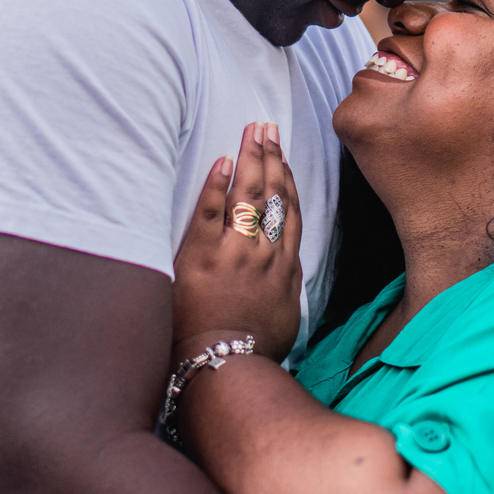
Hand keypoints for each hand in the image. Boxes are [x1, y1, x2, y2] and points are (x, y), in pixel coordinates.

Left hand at [172, 123, 304, 365]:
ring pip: (247, 196)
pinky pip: (210, 213)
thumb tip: (288, 265)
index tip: (284, 154)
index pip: (290, 210)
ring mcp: (234, 253)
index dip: (288, 178)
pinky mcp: (203, 258)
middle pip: (272, 194)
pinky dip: (217, 185)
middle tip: (267, 126)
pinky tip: (222, 161)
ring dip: (250, 159)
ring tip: (251, 130)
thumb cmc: (258, 349)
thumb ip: (287, 284)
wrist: (229, 367)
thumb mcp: (288, 315)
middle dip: (271, 156)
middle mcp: (264, 253)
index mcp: (284, 266)